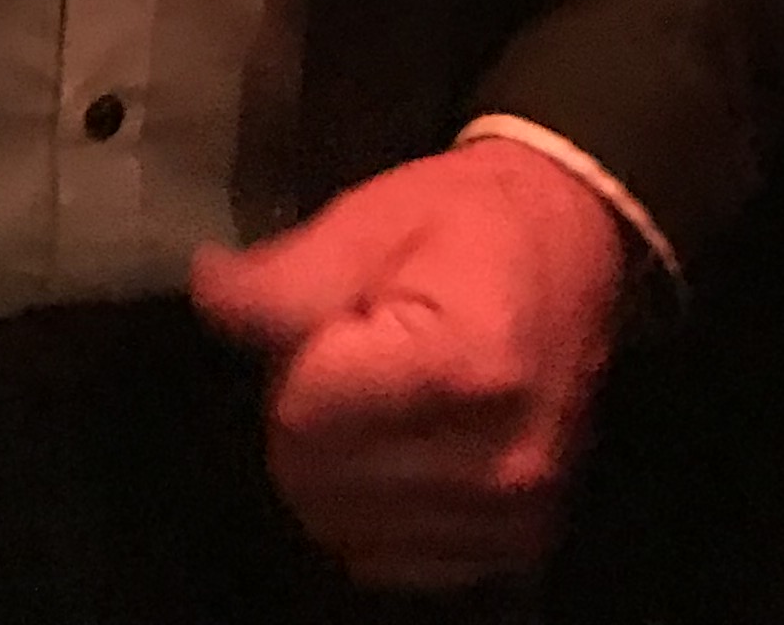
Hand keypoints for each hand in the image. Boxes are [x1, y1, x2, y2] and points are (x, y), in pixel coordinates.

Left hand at [191, 140, 627, 591]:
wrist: (578, 236)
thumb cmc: (469, 222)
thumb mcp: (371, 219)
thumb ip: (283, 277)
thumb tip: (205, 291)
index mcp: (461, 367)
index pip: (304, 417)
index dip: (292, 367)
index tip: (330, 326)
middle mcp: (495, 459)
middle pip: (318, 484)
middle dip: (307, 420)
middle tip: (346, 360)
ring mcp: (512, 514)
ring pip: (345, 532)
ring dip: (339, 472)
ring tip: (377, 401)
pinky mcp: (519, 543)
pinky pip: (391, 564)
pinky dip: (375, 516)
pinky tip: (400, 452)